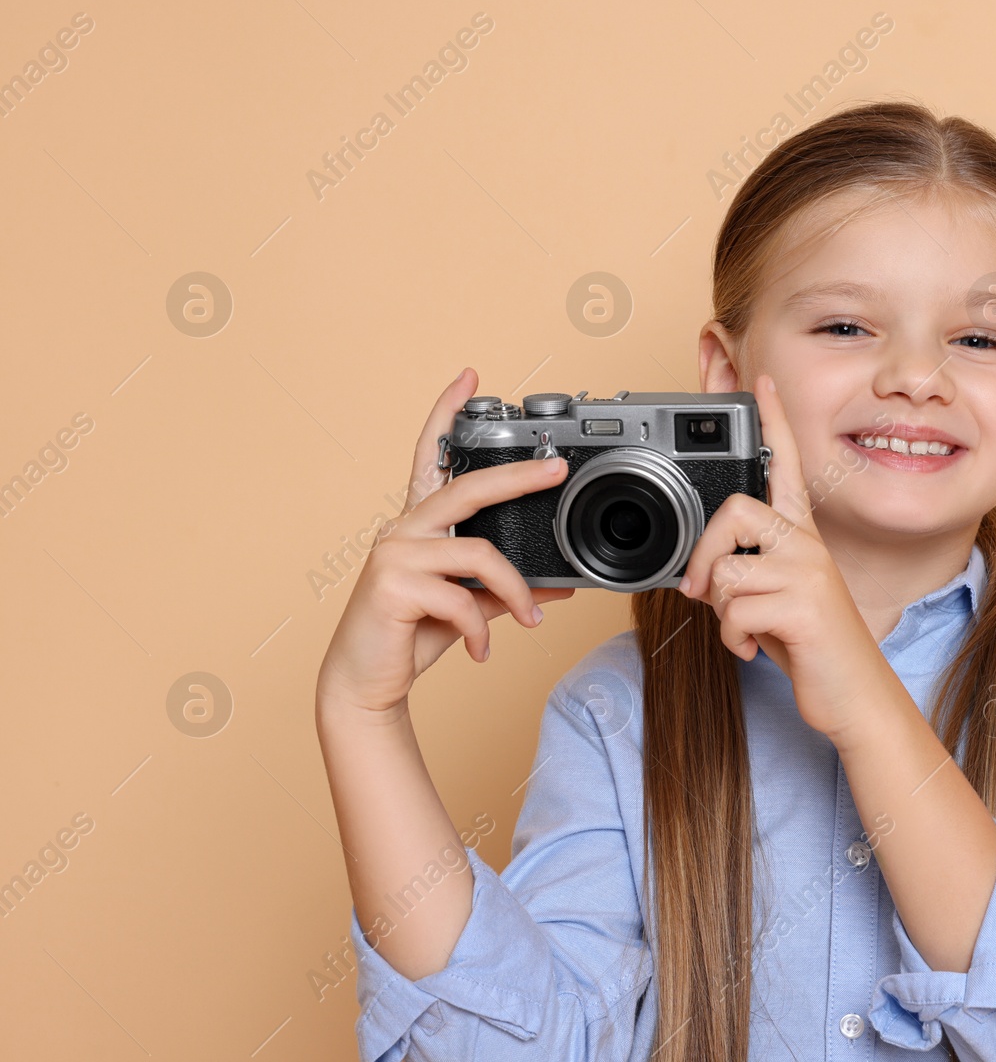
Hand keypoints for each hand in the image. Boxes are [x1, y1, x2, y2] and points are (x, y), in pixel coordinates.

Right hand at [315, 368, 575, 717]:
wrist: (367, 683)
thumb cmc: (411, 636)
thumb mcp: (468, 606)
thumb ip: (507, 590)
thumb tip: (562, 585)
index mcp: (418, 524)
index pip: (430, 456)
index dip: (446, 414)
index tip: (469, 377)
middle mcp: (402, 529)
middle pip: (467, 488)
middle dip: (518, 476)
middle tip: (556, 471)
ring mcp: (394, 553)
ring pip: (480, 554)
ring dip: (516, 592)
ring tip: (531, 620)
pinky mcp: (391, 586)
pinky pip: (462, 599)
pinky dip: (482, 629)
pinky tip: (481, 651)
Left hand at [677, 374, 890, 740]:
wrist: (855, 695)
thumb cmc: (812, 646)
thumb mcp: (773, 600)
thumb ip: (744, 573)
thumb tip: (699, 574)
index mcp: (802, 536)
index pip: (787, 464)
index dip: (774, 421)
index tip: (763, 379)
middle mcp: (808, 545)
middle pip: (736, 512)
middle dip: (706, 555)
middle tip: (702, 592)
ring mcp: (808, 573)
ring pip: (729, 570)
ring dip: (721, 612)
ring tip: (744, 630)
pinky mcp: (804, 606)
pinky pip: (736, 610)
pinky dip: (732, 639)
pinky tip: (753, 650)